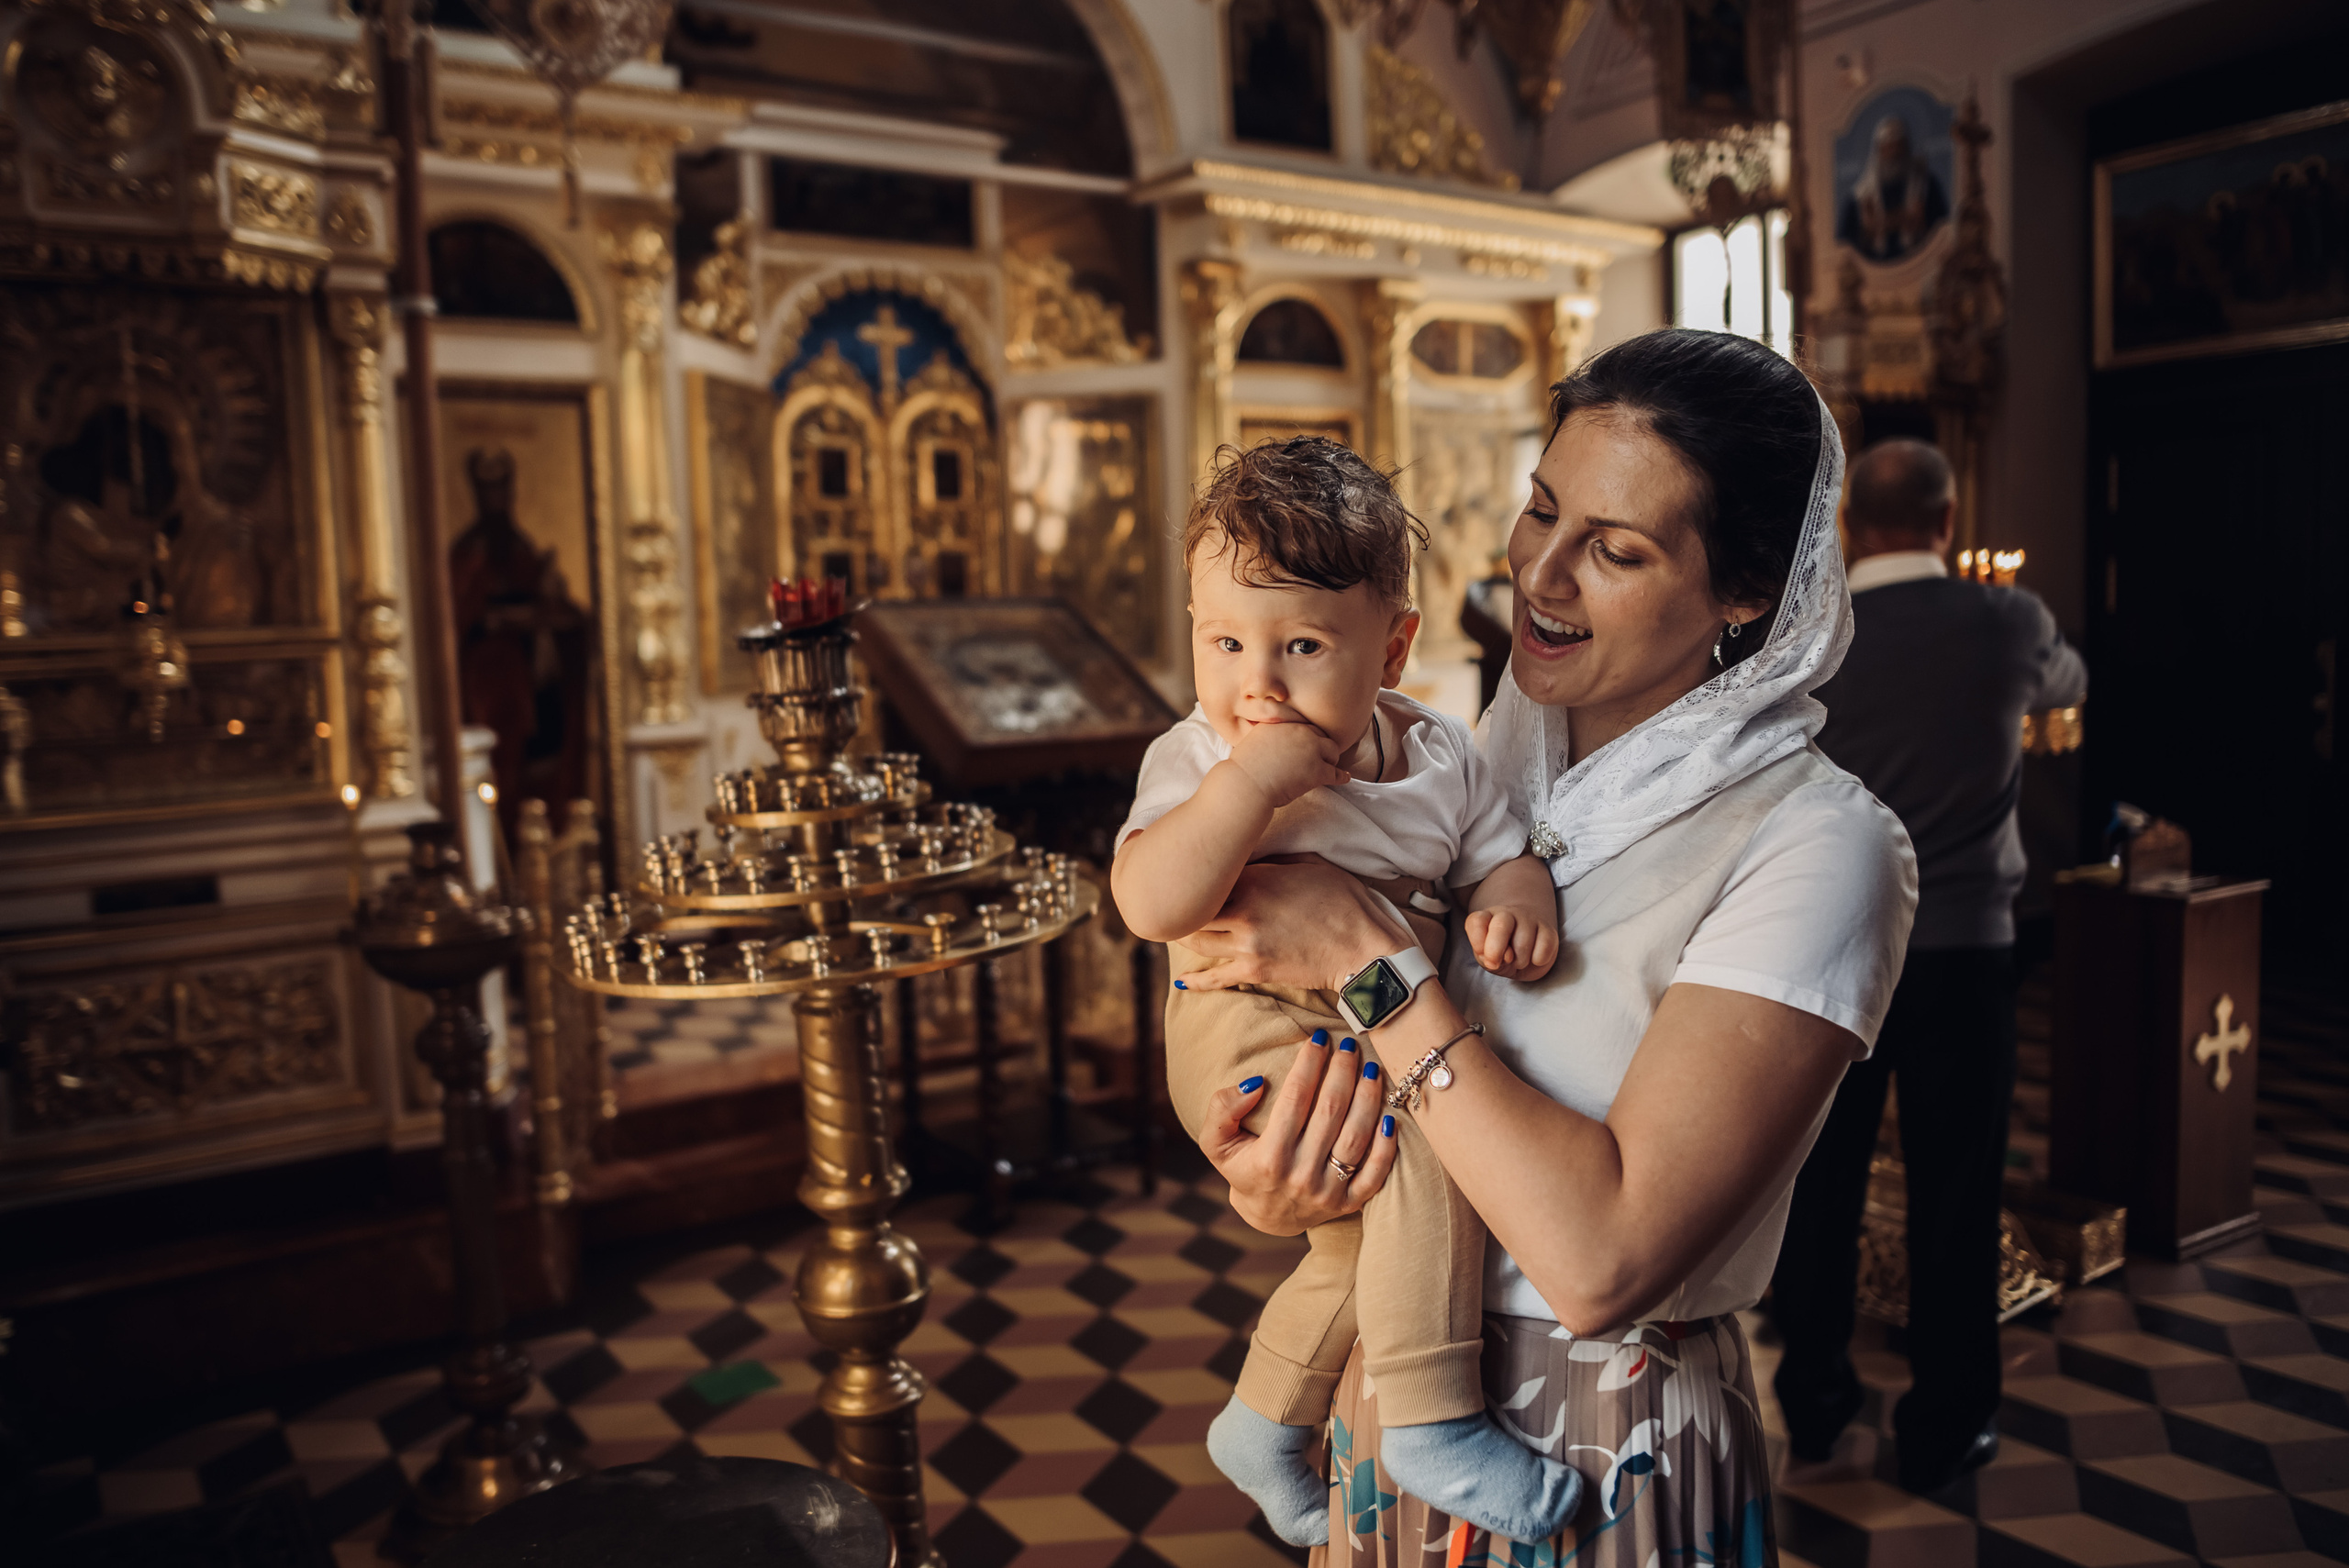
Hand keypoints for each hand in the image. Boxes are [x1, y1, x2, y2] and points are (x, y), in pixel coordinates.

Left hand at [1175, 857, 1414, 993]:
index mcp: (1256, 879)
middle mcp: (1244, 910)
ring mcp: (1247, 944)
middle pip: (1194, 907)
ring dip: (1185, 935)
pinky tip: (1181, 979)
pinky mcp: (1255, 971)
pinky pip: (1216, 977)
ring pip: (1197, 940)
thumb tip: (1251, 855)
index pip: (1211, 874)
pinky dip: (1196, 980)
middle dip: (1182, 904)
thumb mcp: (1309, 865)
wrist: (1364, 946)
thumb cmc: (1344, 901)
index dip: (1199, 871)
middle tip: (1171, 901)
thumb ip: (1273, 861)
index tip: (1187, 868)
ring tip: (1176, 930)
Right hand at [1199, 1031, 1398, 1234]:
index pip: (1295, 1099)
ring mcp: (1328, 1193)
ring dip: (1368, 1098)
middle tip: (1349, 1046)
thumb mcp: (1216, 1143)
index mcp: (1269, 1159)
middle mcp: (1301, 1176)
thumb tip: (1255, 1084)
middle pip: (1331, 1112)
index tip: (1318, 1039)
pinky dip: (1386, 1145)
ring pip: (1356, 1137)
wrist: (1267, 1216)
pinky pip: (1376, 1173)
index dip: (1309, 1064)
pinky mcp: (1349, 1203)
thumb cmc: (1243, 1168)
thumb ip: (1222, 1110)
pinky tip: (1390, 1117)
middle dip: (1343, 1072)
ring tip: (1372, 1069)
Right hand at [1224, 722, 1347, 809]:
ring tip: (1330, 766)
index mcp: (1283, 722)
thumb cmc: (1244, 768)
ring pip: (1332, 751)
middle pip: (1320, 734)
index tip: (1309, 743)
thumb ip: (1267, 734)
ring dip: (1331, 759)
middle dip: (1321, 745)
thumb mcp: (1252, 739)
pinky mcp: (1317, 770)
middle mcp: (1299, 731)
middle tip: (1321, 755)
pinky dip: (1341, 776)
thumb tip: (1272, 742)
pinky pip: (1335, 772)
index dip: (1308, 735)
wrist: (1246, 784)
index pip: (1304, 725)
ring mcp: (1311, 750)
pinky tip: (1344, 778)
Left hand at [1462, 905, 1557, 980]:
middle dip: (1496, 950)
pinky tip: (1534, 958)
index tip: (1481, 954)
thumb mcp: (1487, 959)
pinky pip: (1545, 947)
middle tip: (1496, 964)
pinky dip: (1538, 959)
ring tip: (1517, 961)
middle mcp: (1507, 914)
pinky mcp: (1548, 930)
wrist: (1526, 951)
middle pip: (1501, 925)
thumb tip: (1498, 959)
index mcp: (1486, 918)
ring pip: (1523, 942)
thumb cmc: (1501, 954)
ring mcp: (1529, 919)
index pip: (1477, 921)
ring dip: (1519, 961)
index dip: (1477, 940)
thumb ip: (1486, 957)